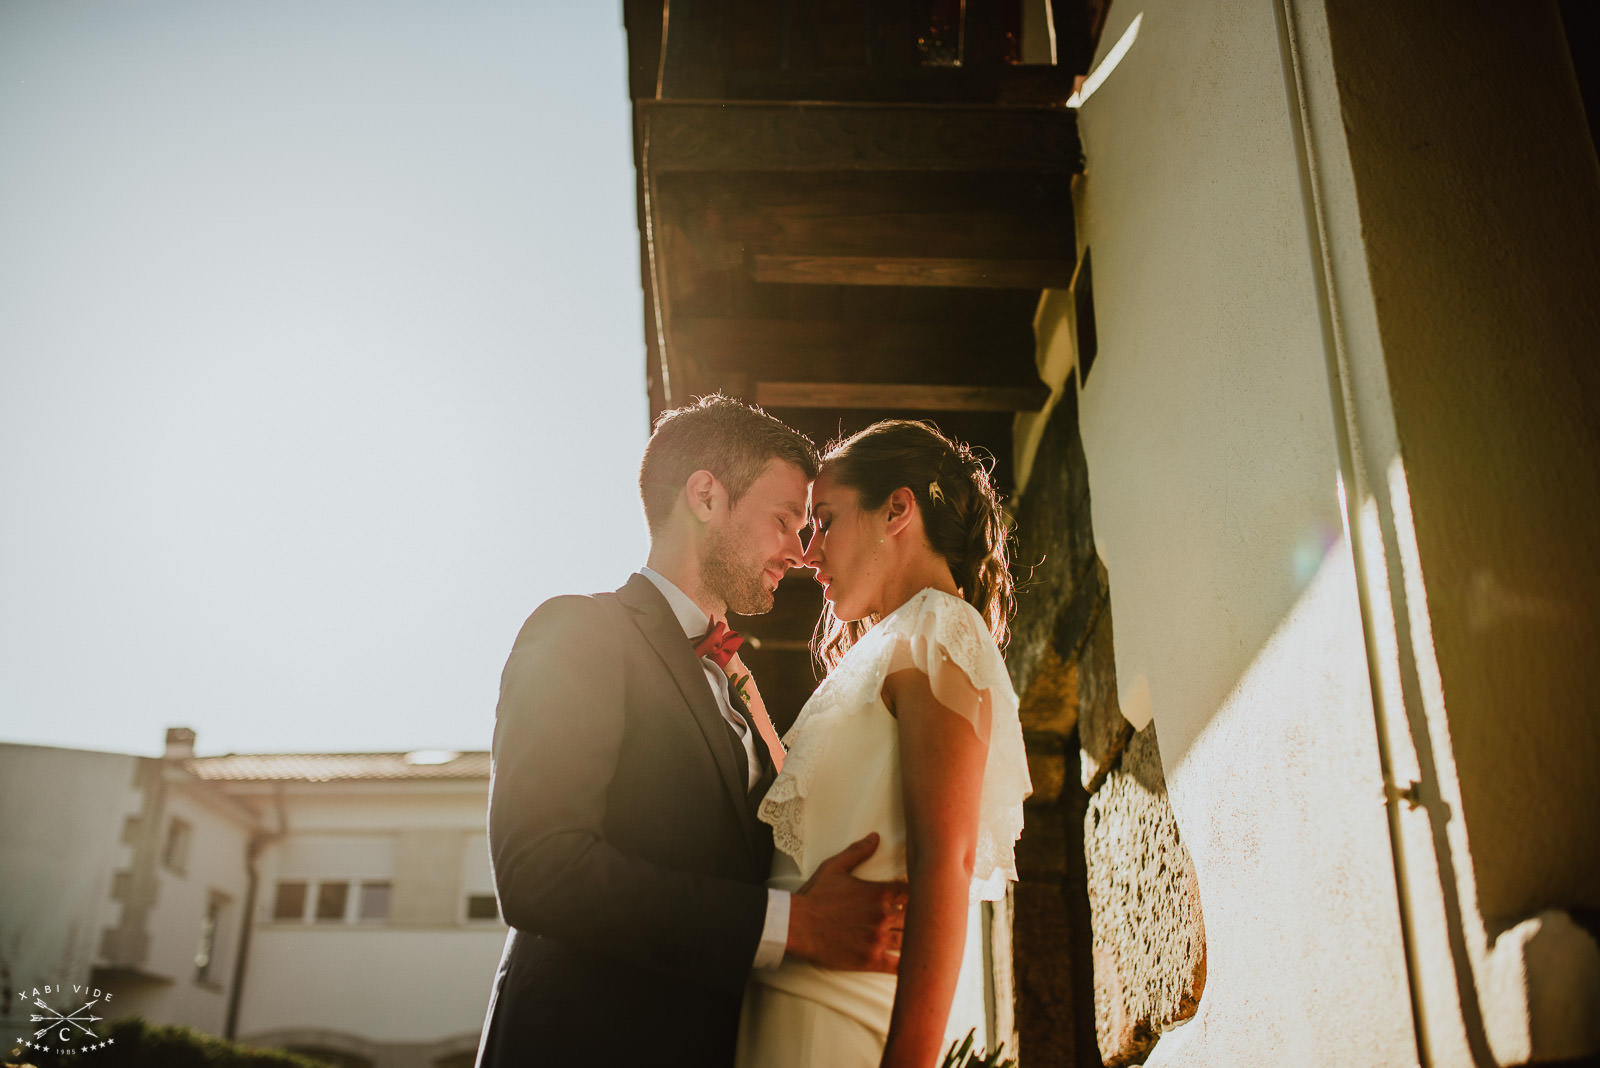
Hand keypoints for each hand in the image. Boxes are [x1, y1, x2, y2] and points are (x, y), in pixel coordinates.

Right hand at [785, 833, 908, 972]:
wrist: (796, 925)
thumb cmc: (815, 896)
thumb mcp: (835, 867)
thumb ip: (858, 852)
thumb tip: (875, 837)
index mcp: (880, 893)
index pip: (914, 892)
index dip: (919, 894)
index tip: (921, 896)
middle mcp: (883, 916)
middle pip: (917, 917)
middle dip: (920, 918)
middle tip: (924, 920)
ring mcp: (878, 940)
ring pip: (911, 942)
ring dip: (915, 941)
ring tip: (920, 941)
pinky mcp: (870, 960)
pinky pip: (898, 965)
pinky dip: (907, 965)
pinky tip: (911, 964)